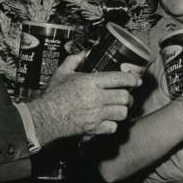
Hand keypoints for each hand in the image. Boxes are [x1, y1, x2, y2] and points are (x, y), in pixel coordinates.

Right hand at [27, 52, 141, 143]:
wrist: (44, 117)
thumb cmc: (53, 96)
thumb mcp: (62, 73)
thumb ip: (74, 61)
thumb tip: (83, 53)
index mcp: (89, 82)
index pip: (118, 79)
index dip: (132, 79)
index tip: (137, 80)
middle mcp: (95, 98)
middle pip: (124, 97)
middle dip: (128, 97)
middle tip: (127, 97)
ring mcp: (96, 114)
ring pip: (122, 113)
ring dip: (123, 110)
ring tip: (119, 108)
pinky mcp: (94, 128)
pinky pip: (113, 127)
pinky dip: (113, 125)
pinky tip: (109, 121)